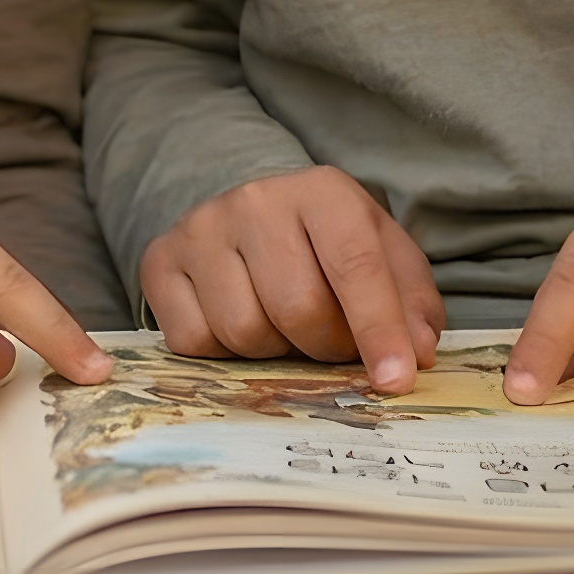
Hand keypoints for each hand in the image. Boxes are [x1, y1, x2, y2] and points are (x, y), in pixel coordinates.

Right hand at [138, 166, 443, 388]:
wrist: (251, 214)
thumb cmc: (327, 244)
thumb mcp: (383, 257)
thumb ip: (411, 303)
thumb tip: (415, 355)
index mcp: (323, 192)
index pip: (356, 266)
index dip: (379, 330)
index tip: (395, 381)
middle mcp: (255, 201)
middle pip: (297, 309)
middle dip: (324, 346)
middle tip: (330, 340)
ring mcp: (199, 229)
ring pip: (243, 331)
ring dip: (273, 350)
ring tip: (281, 324)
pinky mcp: (158, 261)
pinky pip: (193, 341)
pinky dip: (222, 351)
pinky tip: (237, 319)